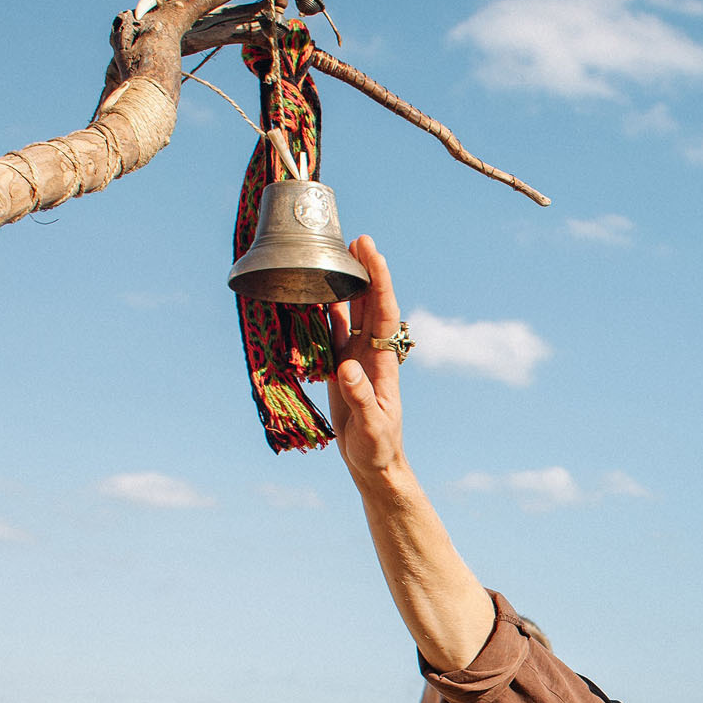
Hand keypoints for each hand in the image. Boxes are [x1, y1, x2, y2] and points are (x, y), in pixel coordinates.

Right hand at [327, 235, 407, 484]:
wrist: (373, 463)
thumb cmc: (377, 447)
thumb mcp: (371, 426)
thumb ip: (361, 397)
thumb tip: (347, 368)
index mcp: (383, 362)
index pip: (384, 312)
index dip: (379, 281)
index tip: (371, 252)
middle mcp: (372, 353)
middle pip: (370, 304)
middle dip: (366, 272)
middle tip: (357, 239)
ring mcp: (357, 358)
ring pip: (354, 314)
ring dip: (348, 286)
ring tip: (340, 256)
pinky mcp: (341, 368)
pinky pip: (334, 333)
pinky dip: (328, 312)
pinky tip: (318, 293)